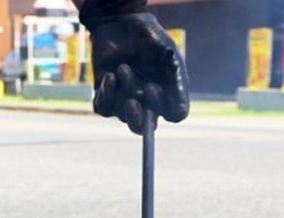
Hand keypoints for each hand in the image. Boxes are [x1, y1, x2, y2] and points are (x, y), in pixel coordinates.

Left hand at [89, 13, 189, 134]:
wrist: (122, 23)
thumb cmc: (151, 40)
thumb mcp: (169, 56)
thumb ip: (177, 82)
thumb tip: (180, 114)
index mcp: (167, 94)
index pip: (171, 116)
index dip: (163, 108)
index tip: (154, 87)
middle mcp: (146, 102)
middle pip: (142, 128)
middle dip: (137, 118)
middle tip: (134, 99)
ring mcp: (123, 101)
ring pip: (121, 114)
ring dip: (123, 91)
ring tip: (123, 68)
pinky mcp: (104, 96)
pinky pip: (103, 109)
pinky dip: (106, 94)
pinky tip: (110, 75)